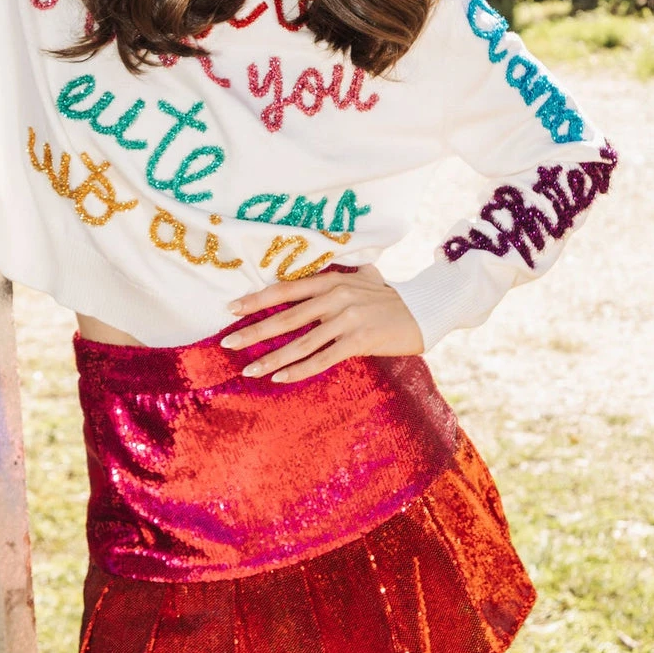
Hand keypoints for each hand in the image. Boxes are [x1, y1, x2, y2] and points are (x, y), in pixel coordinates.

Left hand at [221, 266, 423, 383]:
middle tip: (227, 343)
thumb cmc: (390, 297)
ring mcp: (347, 319)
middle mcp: (335, 297)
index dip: (256, 299)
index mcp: (331, 280)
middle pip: (285, 317)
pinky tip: (279, 378)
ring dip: (270, 358)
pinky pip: (322, 358)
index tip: (231, 309)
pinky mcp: (359, 340)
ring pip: (300, 342)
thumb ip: (342, 277)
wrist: (426, 310)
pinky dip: (298, 370)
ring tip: (248, 370)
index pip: (285, 289)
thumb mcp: (363, 279)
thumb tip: (328, 274)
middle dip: (253, 331)